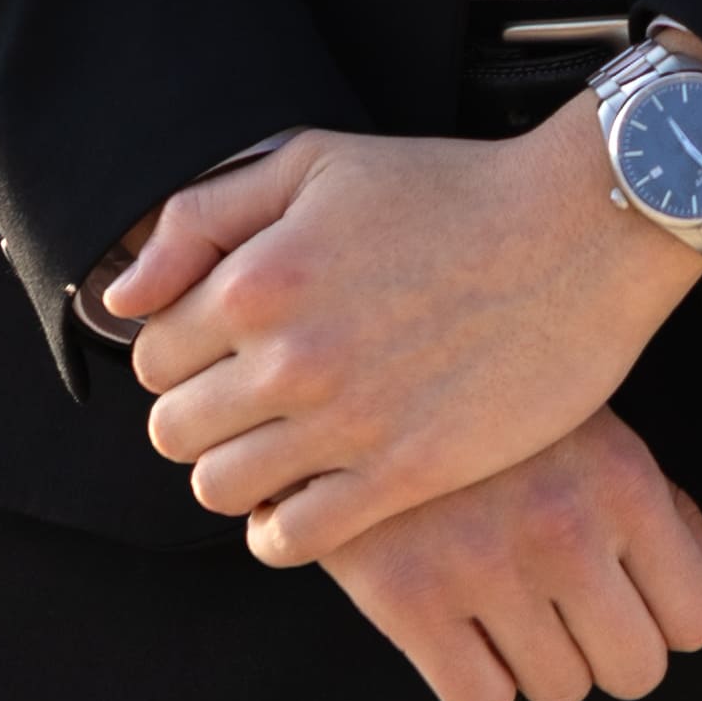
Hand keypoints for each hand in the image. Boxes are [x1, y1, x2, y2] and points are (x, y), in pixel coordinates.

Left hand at [105, 107, 701, 563]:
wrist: (581, 229)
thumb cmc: (450, 188)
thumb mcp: (314, 162)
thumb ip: (201, 217)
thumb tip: (121, 296)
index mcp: (258, 277)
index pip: (150, 355)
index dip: (179, 355)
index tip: (221, 352)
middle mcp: (290, 356)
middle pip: (173, 430)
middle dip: (198, 418)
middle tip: (250, 403)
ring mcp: (348, 421)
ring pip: (219, 491)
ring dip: (235, 476)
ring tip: (279, 450)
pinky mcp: (405, 473)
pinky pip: (292, 538)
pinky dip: (282, 529)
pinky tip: (312, 495)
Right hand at [314, 409, 701, 700]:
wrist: (360, 363)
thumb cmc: (498, 397)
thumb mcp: (601, 432)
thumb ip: (680, 519)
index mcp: (623, 480)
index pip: (699, 619)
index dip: (668, 617)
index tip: (631, 592)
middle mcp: (561, 528)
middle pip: (635, 670)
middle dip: (611, 649)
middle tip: (572, 604)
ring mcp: (483, 566)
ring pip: (560, 691)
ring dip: (541, 660)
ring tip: (510, 597)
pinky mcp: (407, 599)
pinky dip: (477, 679)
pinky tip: (465, 622)